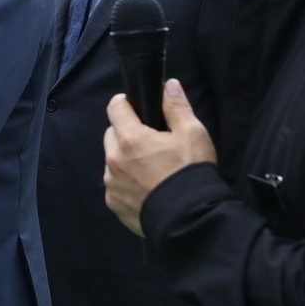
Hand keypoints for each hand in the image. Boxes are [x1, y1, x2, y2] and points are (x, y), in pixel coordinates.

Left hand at [104, 78, 217, 235]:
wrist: (191, 220)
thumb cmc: (192, 174)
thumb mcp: (192, 134)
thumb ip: (177, 107)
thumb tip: (168, 85)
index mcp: (130, 138)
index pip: (115, 107)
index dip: (126, 103)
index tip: (136, 107)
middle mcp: (114, 159)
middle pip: (112, 134)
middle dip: (127, 133)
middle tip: (151, 142)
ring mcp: (111, 183)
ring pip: (112, 160)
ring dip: (125, 159)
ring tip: (151, 168)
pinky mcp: (113, 203)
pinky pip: (114, 184)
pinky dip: (126, 182)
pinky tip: (147, 187)